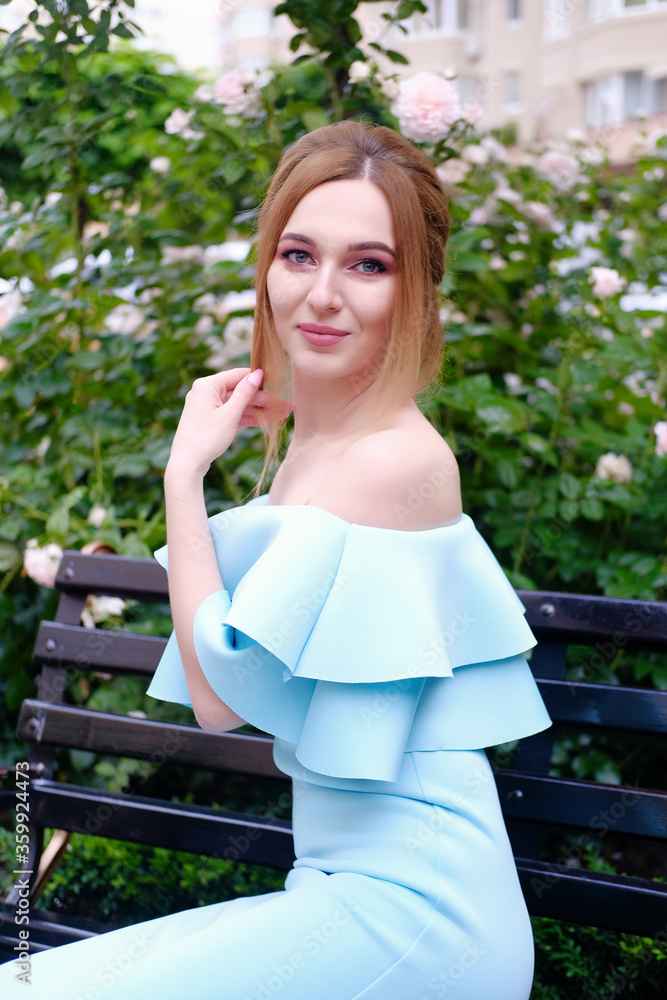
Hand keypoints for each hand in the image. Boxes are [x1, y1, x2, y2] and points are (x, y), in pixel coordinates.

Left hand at [166, 368, 291, 477]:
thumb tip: (257, 374)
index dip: (260, 379)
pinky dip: (248, 417)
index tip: (279, 382)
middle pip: (241, 391)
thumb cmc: (206, 438)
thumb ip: (245, 393)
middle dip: (264, 399)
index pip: (239, 375)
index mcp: (207, 385)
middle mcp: (206, 392)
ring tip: (282, 415)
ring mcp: (208, 406)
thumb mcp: (229, 414)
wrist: (187, 464)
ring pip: (239, 404)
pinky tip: (267, 420)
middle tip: (287, 406)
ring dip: (260, 409)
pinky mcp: (211, 419)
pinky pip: (233, 414)